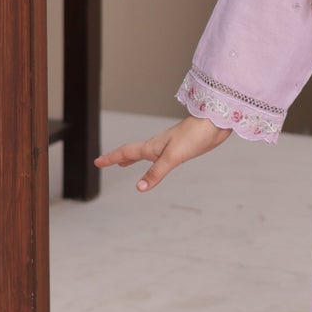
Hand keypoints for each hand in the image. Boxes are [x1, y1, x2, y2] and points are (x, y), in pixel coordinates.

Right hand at [95, 115, 229, 191]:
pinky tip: (158, 161)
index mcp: (152, 146)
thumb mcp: (172, 157)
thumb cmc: (194, 136)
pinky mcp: (179, 147)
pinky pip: (158, 155)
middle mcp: (157, 145)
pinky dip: (150, 160)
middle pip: (132, 151)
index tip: (97, 162)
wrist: (214, 123)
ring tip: (124, 163)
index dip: (110, 158)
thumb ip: (156, 172)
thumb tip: (139, 188)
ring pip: (144, 152)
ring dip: (132, 157)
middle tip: (106, 162)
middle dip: (117, 157)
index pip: (126, 152)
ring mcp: (168, 145)